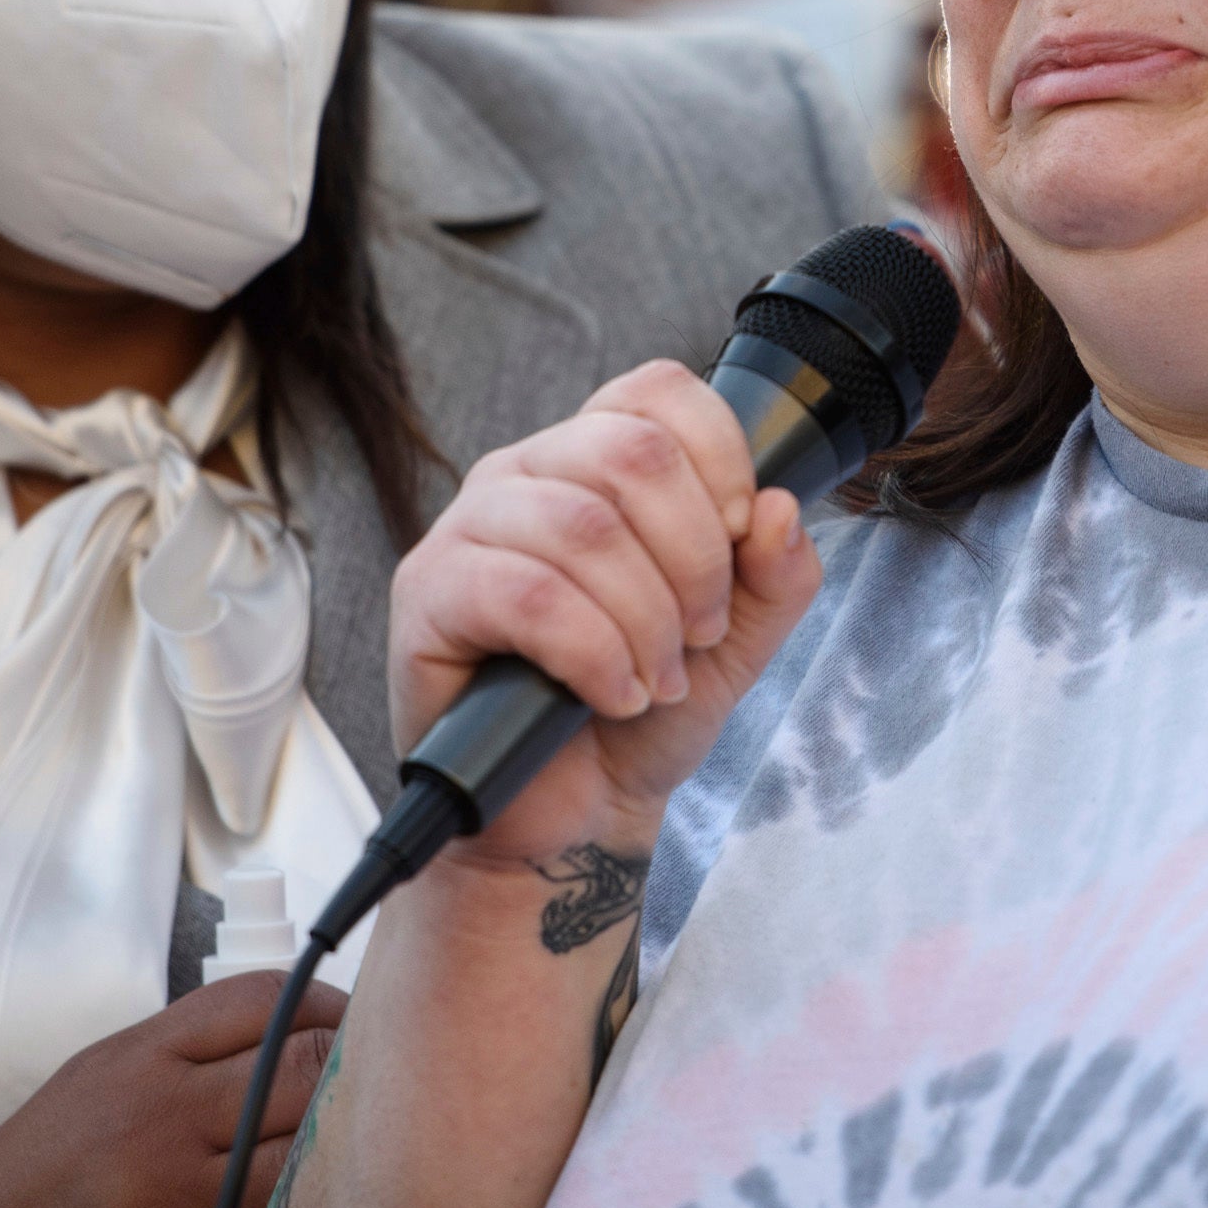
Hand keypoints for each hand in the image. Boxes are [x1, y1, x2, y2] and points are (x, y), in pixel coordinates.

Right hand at [0, 967, 348, 1207]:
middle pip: (314, 1072)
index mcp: (133, 1068)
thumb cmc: (22, 1194)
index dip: (333, 1004)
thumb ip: (192, 1053)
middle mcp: (161, 1133)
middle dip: (358, 1075)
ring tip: (357, 1160)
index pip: (269, 1002)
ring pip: (318, 1164)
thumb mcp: (92, 1087)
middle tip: (379, 1088)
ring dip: (347, 1160)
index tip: (356, 1022)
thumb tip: (302, 1030)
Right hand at [386, 359, 824, 864]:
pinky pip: (527, 594)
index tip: (740, 536)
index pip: (656, 391)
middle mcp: (525, 475)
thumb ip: (776, 576)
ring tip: (654, 680)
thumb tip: (778, 511)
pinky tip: (610, 694)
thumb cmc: (640, 714)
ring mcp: (469, 528)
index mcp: (594, 460)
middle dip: (694, 558)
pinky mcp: (429, 594)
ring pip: (582, 527)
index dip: (719, 455)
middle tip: (700, 635)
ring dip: (645, 620)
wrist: (576, 816)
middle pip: (630, 454)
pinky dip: (592, 653)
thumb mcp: (736, 643)